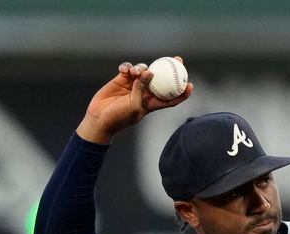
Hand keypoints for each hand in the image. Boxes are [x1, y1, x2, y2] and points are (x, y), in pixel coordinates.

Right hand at [77, 58, 193, 143]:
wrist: (99, 118)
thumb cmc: (120, 117)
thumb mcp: (134, 105)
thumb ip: (141, 89)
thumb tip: (149, 72)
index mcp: (152, 103)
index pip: (171, 98)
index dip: (182, 92)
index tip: (190, 85)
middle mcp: (145, 93)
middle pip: (161, 79)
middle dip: (171, 69)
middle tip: (178, 59)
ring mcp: (133, 85)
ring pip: (144, 70)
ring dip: (142, 68)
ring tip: (135, 72)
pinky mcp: (121, 79)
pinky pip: (128, 68)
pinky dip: (128, 67)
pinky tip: (126, 70)